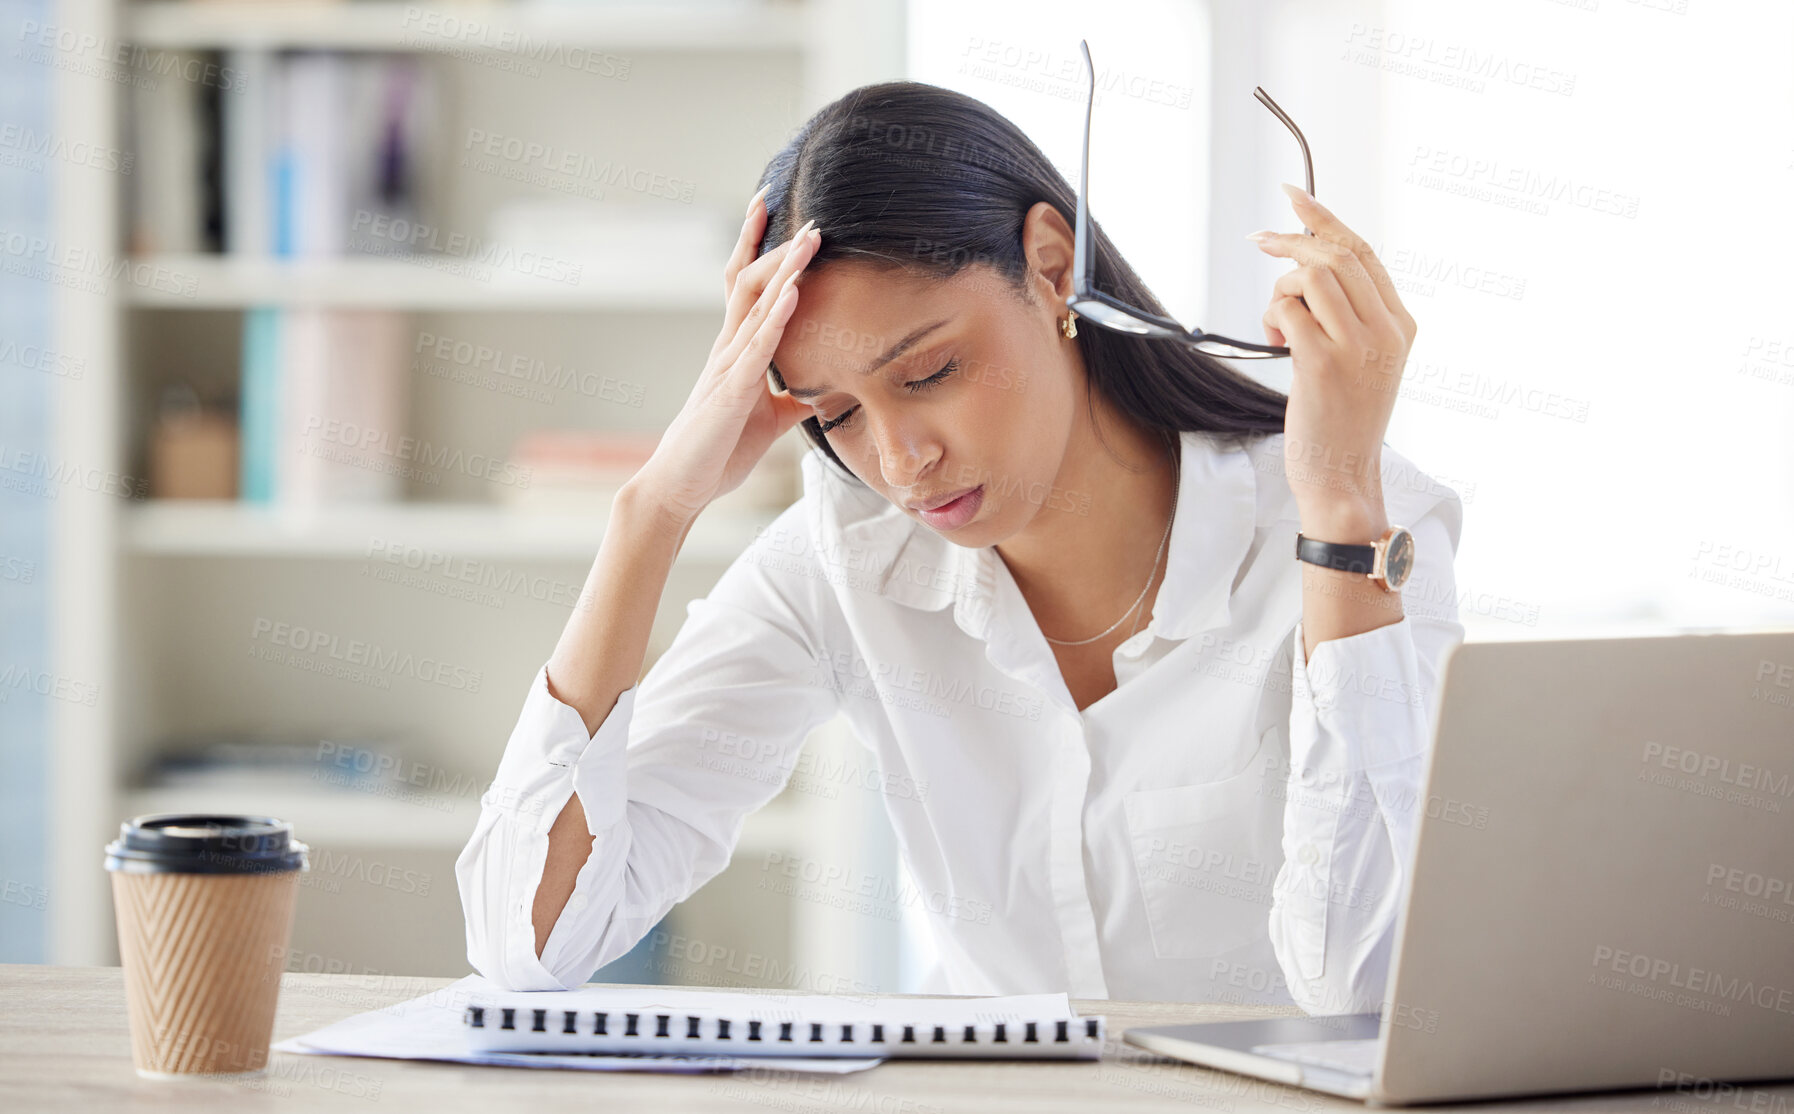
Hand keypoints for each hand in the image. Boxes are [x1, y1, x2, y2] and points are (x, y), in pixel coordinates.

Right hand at [632, 187, 818, 524]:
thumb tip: (823, 390)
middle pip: (752, 284)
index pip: (752, 291)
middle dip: (777, 247)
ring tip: (810, 239)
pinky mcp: (730, 393)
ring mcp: (727, 368)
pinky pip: (756, 349)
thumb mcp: (769, 420)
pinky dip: (777, 318)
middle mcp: (729, 350)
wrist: (682, 487)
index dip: (766, 253)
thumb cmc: (719, 451)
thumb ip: (793, 400)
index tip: (787, 218)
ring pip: (757, 307)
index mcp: (738, 352)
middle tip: (805, 213)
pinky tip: (794, 293)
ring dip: (786, 271)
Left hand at [1251, 183, 1417, 533]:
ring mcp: (1356, 347)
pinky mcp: (1320, 364)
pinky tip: (1275, 341)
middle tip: (1260, 242)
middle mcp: (1385, 331)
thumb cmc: (1342, 420)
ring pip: (1310, 276)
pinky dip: (1272, 316)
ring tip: (1278, 325)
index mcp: (1401, 325)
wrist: (1342, 475)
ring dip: (1280, 289)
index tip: (1295, 196)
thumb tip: (1311, 265)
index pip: (1364, 253)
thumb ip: (1352, 316)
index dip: (1326, 219)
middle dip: (1290, 244)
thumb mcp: (1365, 361)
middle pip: (1334, 256)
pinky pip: (1287, 309)